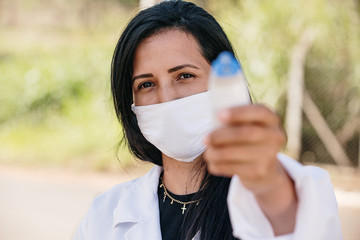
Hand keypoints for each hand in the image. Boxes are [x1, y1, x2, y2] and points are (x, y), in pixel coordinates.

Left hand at [204, 104, 296, 234]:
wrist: (265, 169)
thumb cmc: (248, 140)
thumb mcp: (248, 125)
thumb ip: (235, 120)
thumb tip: (212, 123)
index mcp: (271, 119)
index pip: (259, 112)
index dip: (238, 113)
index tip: (218, 115)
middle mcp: (275, 136)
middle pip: (246, 133)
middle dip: (221, 135)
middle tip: (205, 139)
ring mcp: (269, 155)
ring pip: (237, 152)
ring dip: (216, 153)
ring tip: (207, 153)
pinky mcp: (260, 172)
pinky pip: (234, 168)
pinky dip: (219, 165)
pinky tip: (212, 163)